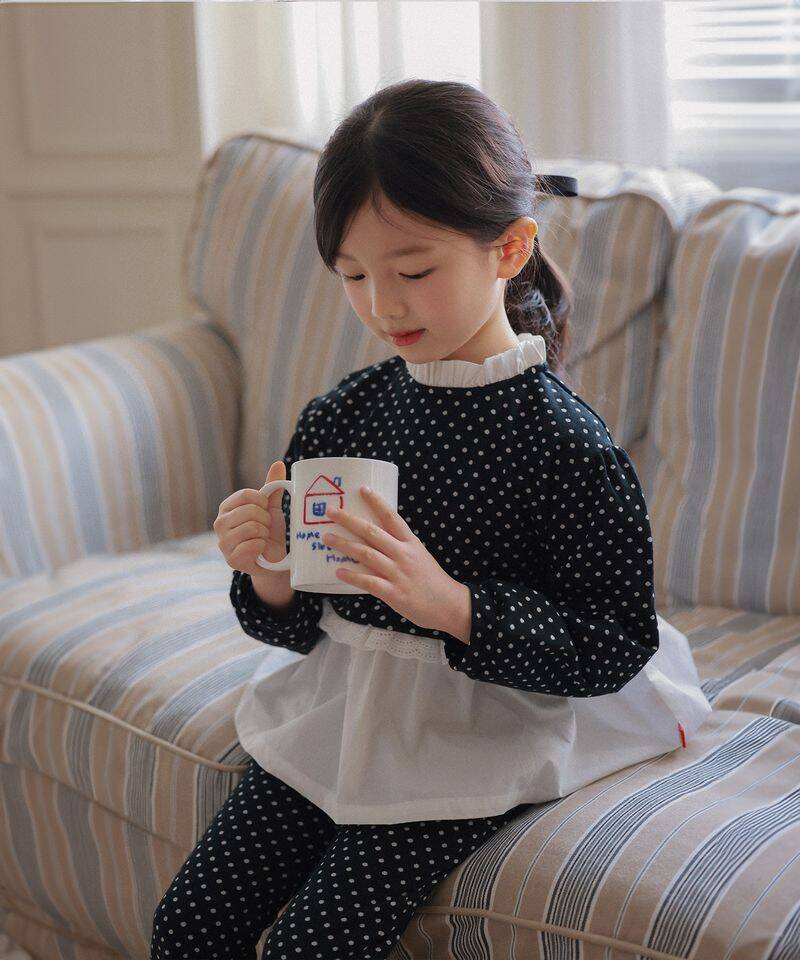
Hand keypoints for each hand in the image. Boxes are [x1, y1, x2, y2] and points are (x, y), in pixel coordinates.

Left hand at [320, 485, 456, 631]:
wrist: (449, 605)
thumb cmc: (432, 580)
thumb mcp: (420, 556)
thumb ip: (400, 547)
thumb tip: (375, 539)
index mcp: (411, 543)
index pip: (392, 517)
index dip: (377, 502)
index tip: (362, 489)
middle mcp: (403, 554)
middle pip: (372, 532)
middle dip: (349, 520)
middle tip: (331, 511)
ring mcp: (398, 573)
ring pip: (366, 554)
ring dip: (344, 545)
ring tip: (326, 538)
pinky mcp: (393, 593)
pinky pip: (368, 582)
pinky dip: (352, 576)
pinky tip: (339, 572)